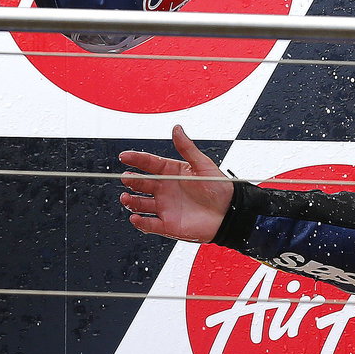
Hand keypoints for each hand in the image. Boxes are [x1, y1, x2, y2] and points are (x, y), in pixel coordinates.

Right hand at [118, 125, 234, 241]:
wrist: (230, 213)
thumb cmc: (219, 188)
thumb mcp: (203, 165)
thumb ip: (187, 148)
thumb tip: (177, 128)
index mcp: (172, 173)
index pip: (150, 164)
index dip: (137, 159)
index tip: (124, 156)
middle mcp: (166, 189)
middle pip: (142, 184)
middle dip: (132, 181)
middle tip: (126, 178)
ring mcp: (166, 207)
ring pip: (141, 204)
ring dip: (132, 201)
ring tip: (126, 198)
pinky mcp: (168, 225)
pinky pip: (150, 224)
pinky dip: (141, 222)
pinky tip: (136, 217)